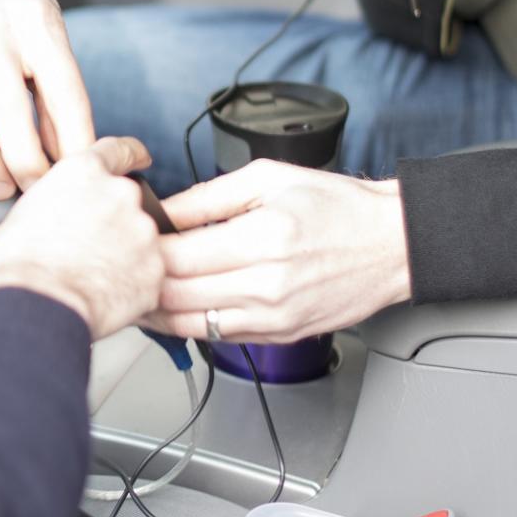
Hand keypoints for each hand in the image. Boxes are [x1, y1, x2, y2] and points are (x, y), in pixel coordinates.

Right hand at [0, 135, 163, 338]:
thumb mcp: (24, 214)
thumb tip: (58, 215)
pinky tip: (104, 296)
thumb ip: (57, 202)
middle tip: (89, 248)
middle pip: (129, 202)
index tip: (139, 159)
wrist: (35, 308)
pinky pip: (148, 275)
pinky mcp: (155, 270)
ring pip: (140, 241)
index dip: (130, 156)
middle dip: (115, 223)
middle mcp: (120, 195)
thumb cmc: (18, 267)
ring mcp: (142, 233)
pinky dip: (133, 285)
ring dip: (125, 256)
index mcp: (84, 174)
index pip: (119, 151)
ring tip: (91, 278)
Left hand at [148, 161, 412, 343]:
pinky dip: (191, 324)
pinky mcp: (280, 335)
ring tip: (140, 291)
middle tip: (123, 267)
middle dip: (142, 282)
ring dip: (158, 312)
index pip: (176, 256)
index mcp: (262, 239)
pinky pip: (219, 337)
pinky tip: (178, 307)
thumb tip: (164, 210)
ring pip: (190, 325)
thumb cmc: (339, 208)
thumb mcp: (269, 179)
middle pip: (176, 295)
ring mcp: (273, 317)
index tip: (130, 239)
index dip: (143, 250)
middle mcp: (266, 285)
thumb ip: (209, 197)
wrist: (393, 245)